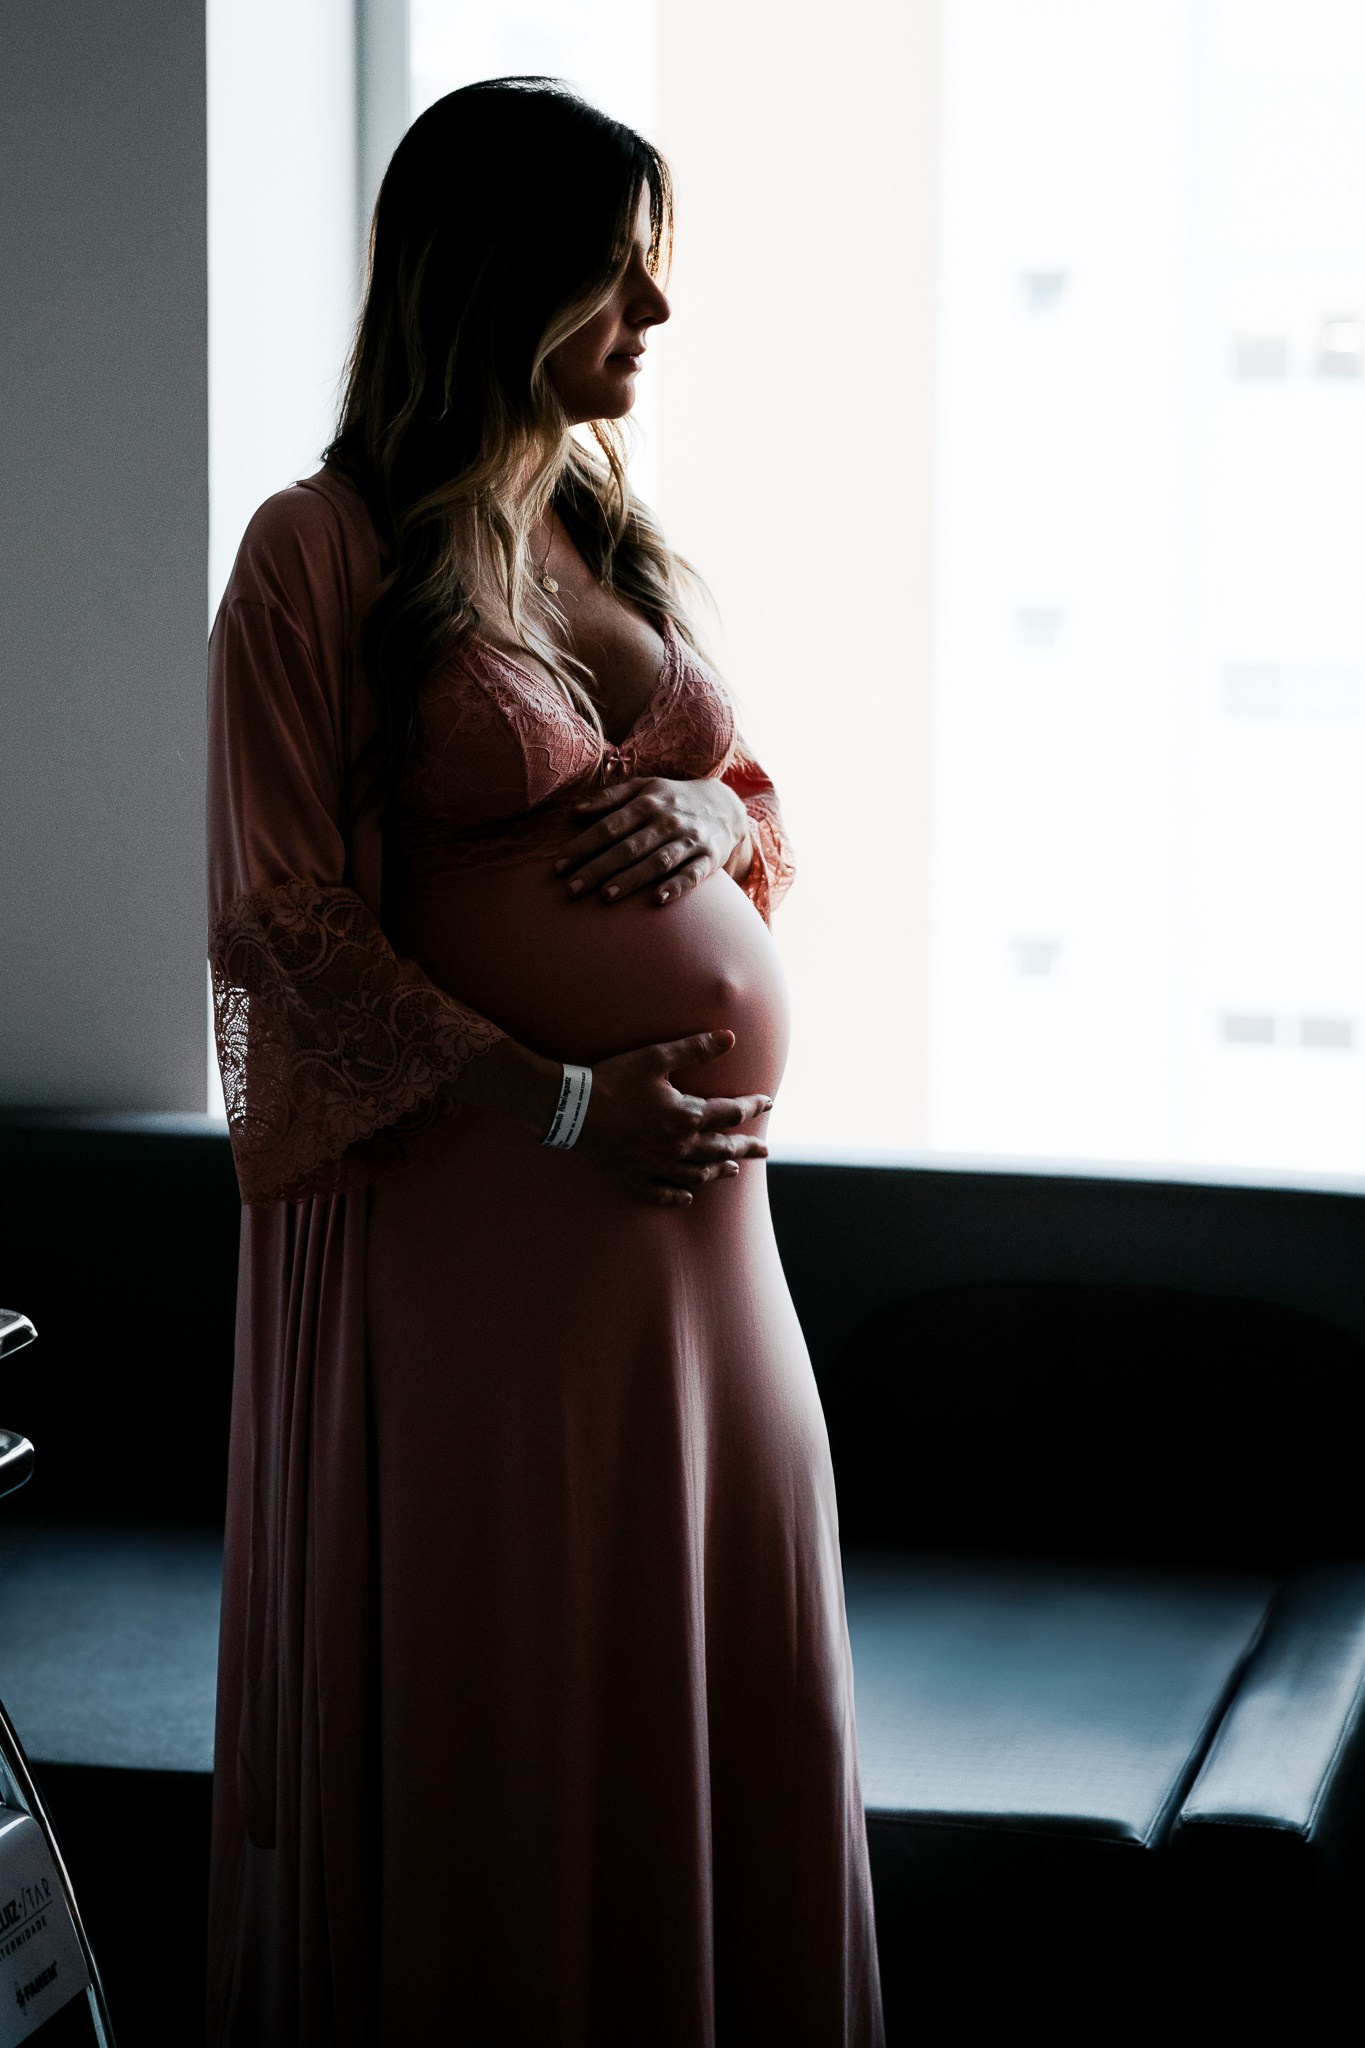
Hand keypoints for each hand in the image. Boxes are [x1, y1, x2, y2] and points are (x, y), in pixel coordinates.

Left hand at [555, 775, 751, 905]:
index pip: (608, 827)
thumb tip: (575, 812)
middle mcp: (667, 821)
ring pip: (657, 861)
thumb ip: (610, 798)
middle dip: (598, 868)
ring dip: (631, 879)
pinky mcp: (710, 858)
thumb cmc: (674, 799)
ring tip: (605, 896)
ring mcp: (690, 840)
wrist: (727, 805)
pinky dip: (676, 886)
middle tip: (571, 889)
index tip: (559, 867)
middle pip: (627, 847)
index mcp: (647, 803)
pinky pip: (692, 874)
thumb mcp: (645, 788)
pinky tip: (658, 899)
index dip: (582, 846)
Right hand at [581, 1029, 771, 1205]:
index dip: (752, 1106)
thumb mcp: (656, 1057)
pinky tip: (687, 1198)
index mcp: (687, 1116)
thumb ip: (695, 1049)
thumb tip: (730, 1038)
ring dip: (718, 1171)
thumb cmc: (615, 1079)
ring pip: (697, 1174)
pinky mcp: (634, 1177)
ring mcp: (657, 1165)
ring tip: (733, 1171)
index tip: (768, 1102)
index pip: (731, 1112)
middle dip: (746, 1147)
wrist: (574, 1110)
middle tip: (764, 1150)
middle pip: (722, 1148)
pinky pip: (661, 1193)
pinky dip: (677, 1197)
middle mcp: (678, 1146)